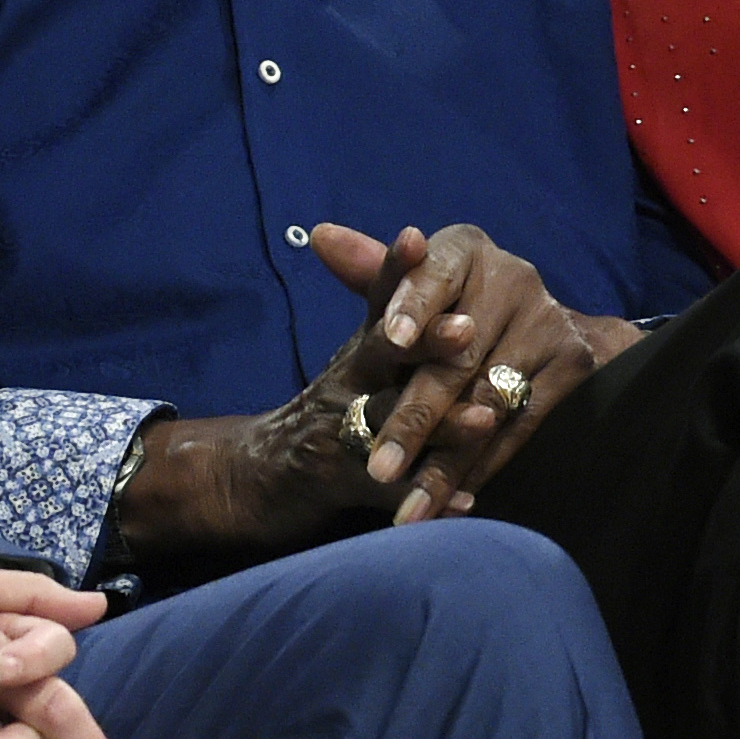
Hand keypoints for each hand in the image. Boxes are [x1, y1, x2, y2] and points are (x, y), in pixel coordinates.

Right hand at [117, 224, 626, 552]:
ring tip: (484, 418)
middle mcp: (346, 382)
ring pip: (389, 422)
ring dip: (440, 423)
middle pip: (382, 354)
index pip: (377, 301)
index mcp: (358, 351)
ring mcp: (339, 432)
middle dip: (426, 342)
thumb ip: (385, 311)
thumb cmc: (326, 413)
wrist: (255, 478)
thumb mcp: (355, 359)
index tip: (414, 235)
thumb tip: (403, 243)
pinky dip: (424, 495)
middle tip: (466, 327)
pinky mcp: (338, 482)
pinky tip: (465, 503)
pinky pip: (386, 490)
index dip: (394, 270)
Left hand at [310, 223, 624, 518]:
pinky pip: (523, 424)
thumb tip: (321, 238)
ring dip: (448, 459)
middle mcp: (514, 277)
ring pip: (488, 402)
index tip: (391, 337)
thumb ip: (370, 274)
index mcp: (464, 250)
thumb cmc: (448, 306)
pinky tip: (456, 501)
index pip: (433, 277)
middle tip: (380, 465)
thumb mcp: (409, 291)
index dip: (413, 307)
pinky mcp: (576, 364)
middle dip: (416, 417)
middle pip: (457, 357)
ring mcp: (550, 322)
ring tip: (410, 502)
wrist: (534, 324)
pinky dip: (485, 465)